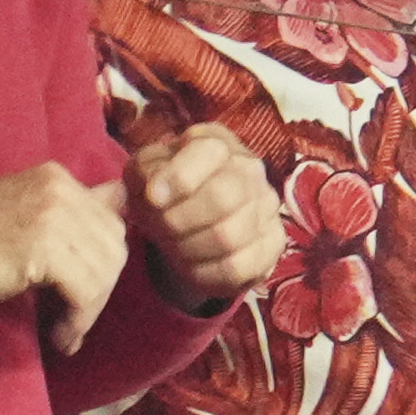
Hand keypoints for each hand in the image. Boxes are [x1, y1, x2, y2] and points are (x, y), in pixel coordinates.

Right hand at [0, 160, 128, 355]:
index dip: (101, 266)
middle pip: (115, 248)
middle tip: (73, 320)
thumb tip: (119, 212)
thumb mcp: (24, 215)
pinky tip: (59, 334)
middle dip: (100, 291)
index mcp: (57, 178)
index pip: (112, 223)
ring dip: (89, 311)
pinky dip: (78, 320)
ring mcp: (52, 215)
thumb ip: (67, 215)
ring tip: (65, 331)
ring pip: (105, 272)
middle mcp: (61, 189)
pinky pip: (85, 291)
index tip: (79, 296)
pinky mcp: (43, 247)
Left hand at [126, 124, 280, 305]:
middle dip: (179, 220)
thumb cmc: (162, 190)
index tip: (152, 198)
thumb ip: (146, 174)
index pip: (208, 153)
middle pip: (223, 197)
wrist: (185, 221)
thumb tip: (156, 193)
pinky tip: (190, 264)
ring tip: (172, 246)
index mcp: (215, 142)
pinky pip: (238, 267)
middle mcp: (249, 168)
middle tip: (159, 229)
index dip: (178, 179)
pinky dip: (204, 272)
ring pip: (229, 236)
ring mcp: (266, 206)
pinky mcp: (272, 244)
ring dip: (188, 248)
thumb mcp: (143, 173)